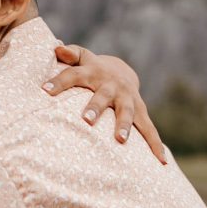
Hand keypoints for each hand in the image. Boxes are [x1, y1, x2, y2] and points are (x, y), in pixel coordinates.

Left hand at [42, 45, 167, 163]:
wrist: (121, 72)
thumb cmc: (91, 69)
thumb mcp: (82, 58)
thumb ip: (69, 54)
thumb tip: (57, 46)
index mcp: (93, 72)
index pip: (73, 74)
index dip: (59, 81)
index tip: (45, 90)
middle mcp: (112, 85)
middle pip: (103, 96)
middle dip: (96, 107)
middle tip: (86, 120)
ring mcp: (128, 98)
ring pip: (126, 112)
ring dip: (124, 125)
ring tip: (119, 140)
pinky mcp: (140, 111)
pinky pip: (148, 129)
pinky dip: (155, 144)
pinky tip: (161, 161)